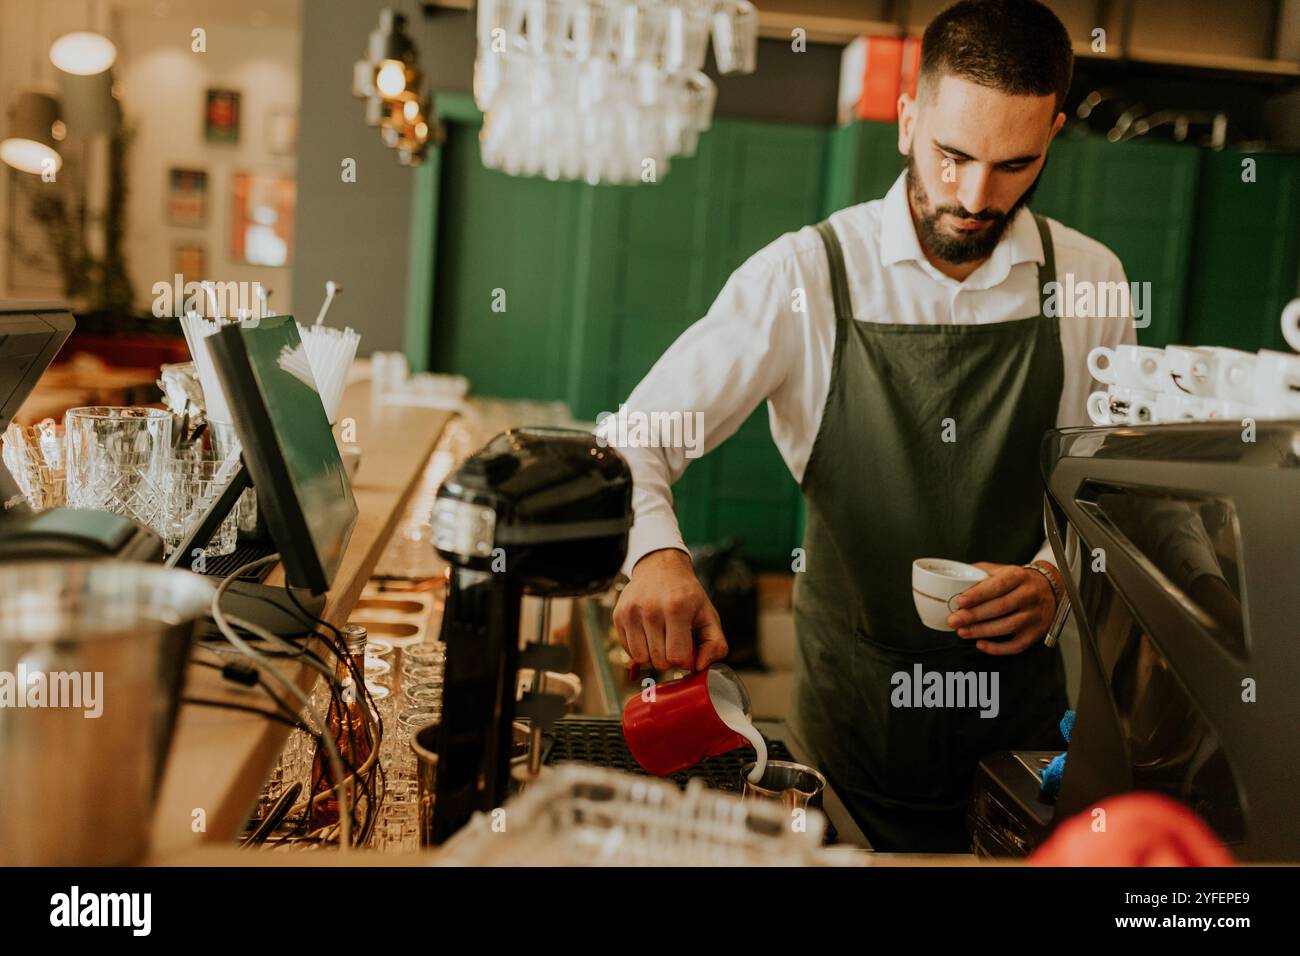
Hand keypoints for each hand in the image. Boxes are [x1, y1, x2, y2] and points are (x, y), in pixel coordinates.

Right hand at [613, 548, 727, 671]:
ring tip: (661, 638)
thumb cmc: (687, 595)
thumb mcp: (709, 615)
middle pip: (659, 661)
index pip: (677, 657)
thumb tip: (700, 667)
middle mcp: (651, 609)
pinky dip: (639, 648)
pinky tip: (648, 633)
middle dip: (669, 658)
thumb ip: (715, 645)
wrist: (660, 567)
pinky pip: (628, 650)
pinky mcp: (618, 616)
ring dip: (653, 655)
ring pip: (641, 659)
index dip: (685, 659)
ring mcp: (631, 612)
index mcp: (677, 608)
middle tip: (674, 641)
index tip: (687, 647)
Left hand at [946, 561, 1058, 654]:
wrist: (1050, 588)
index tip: (960, 601)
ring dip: (982, 631)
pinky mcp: (1037, 632)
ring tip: (962, 632)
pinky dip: (998, 648)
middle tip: (953, 620)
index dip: (978, 594)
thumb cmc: (1017, 580)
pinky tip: (981, 644)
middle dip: (974, 615)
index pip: (998, 585)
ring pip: (1008, 626)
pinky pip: (1018, 644)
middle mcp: (1030, 595)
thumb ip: (980, 573)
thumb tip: (954, 581)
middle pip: (1001, 607)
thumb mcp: (1002, 570)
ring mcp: (1035, 615)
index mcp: (1019, 576)